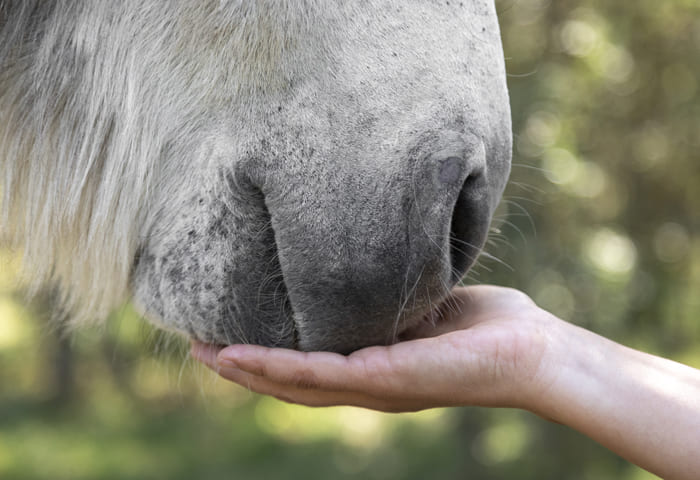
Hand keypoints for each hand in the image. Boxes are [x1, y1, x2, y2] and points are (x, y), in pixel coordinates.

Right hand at [191, 285, 556, 411]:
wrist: (532, 351)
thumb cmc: (486, 327)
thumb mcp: (427, 302)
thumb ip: (393, 292)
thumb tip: (372, 261)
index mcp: (371, 365)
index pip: (306, 364)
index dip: (263, 354)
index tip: (226, 331)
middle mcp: (365, 382)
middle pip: (289, 380)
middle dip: (242, 365)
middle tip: (196, 345)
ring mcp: (373, 385)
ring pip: (295, 382)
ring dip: (247, 370)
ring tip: (205, 352)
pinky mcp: (387, 379)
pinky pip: (324, 373)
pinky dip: (280, 367)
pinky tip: (245, 356)